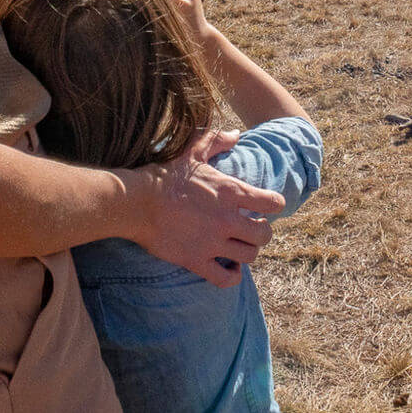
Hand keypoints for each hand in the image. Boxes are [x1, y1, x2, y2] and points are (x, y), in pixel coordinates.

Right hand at [126, 130, 283, 286]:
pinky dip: (233, 276)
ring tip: (240, 245)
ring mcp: (212, 242)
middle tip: (252, 228)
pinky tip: (231, 268)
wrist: (137, 202)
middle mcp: (226, 219)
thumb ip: (217, 140)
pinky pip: (226, 279)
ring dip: (248, 251)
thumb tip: (237, 134)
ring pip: (249, 256)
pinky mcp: (196, 261)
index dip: (274, 204)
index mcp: (230, 192)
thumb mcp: (193, 151)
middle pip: (264, 235)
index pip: (273, 203)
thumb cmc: (165, 175)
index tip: (266, 205)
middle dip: (262, 231)